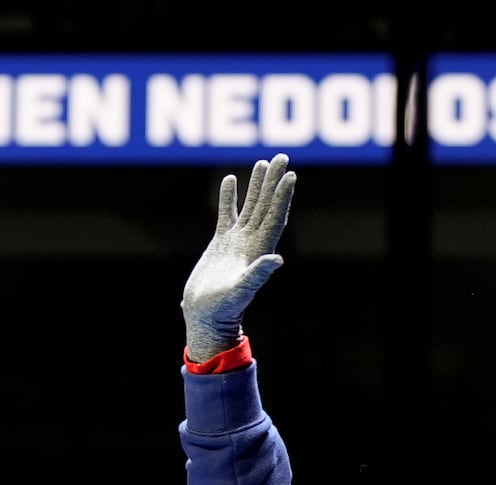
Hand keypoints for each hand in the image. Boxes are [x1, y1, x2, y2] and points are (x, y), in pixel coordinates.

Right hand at [181, 153, 296, 361]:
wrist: (205, 316)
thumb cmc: (222, 309)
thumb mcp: (240, 292)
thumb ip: (258, 275)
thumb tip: (278, 260)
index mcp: (259, 250)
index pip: (275, 217)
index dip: (282, 196)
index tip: (289, 175)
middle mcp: (251, 243)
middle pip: (266, 206)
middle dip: (273, 182)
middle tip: (281, 157)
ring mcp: (236, 242)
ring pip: (250, 206)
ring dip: (257, 186)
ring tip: (262, 163)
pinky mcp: (220, 243)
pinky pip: (227, 214)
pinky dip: (229, 197)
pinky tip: (230, 180)